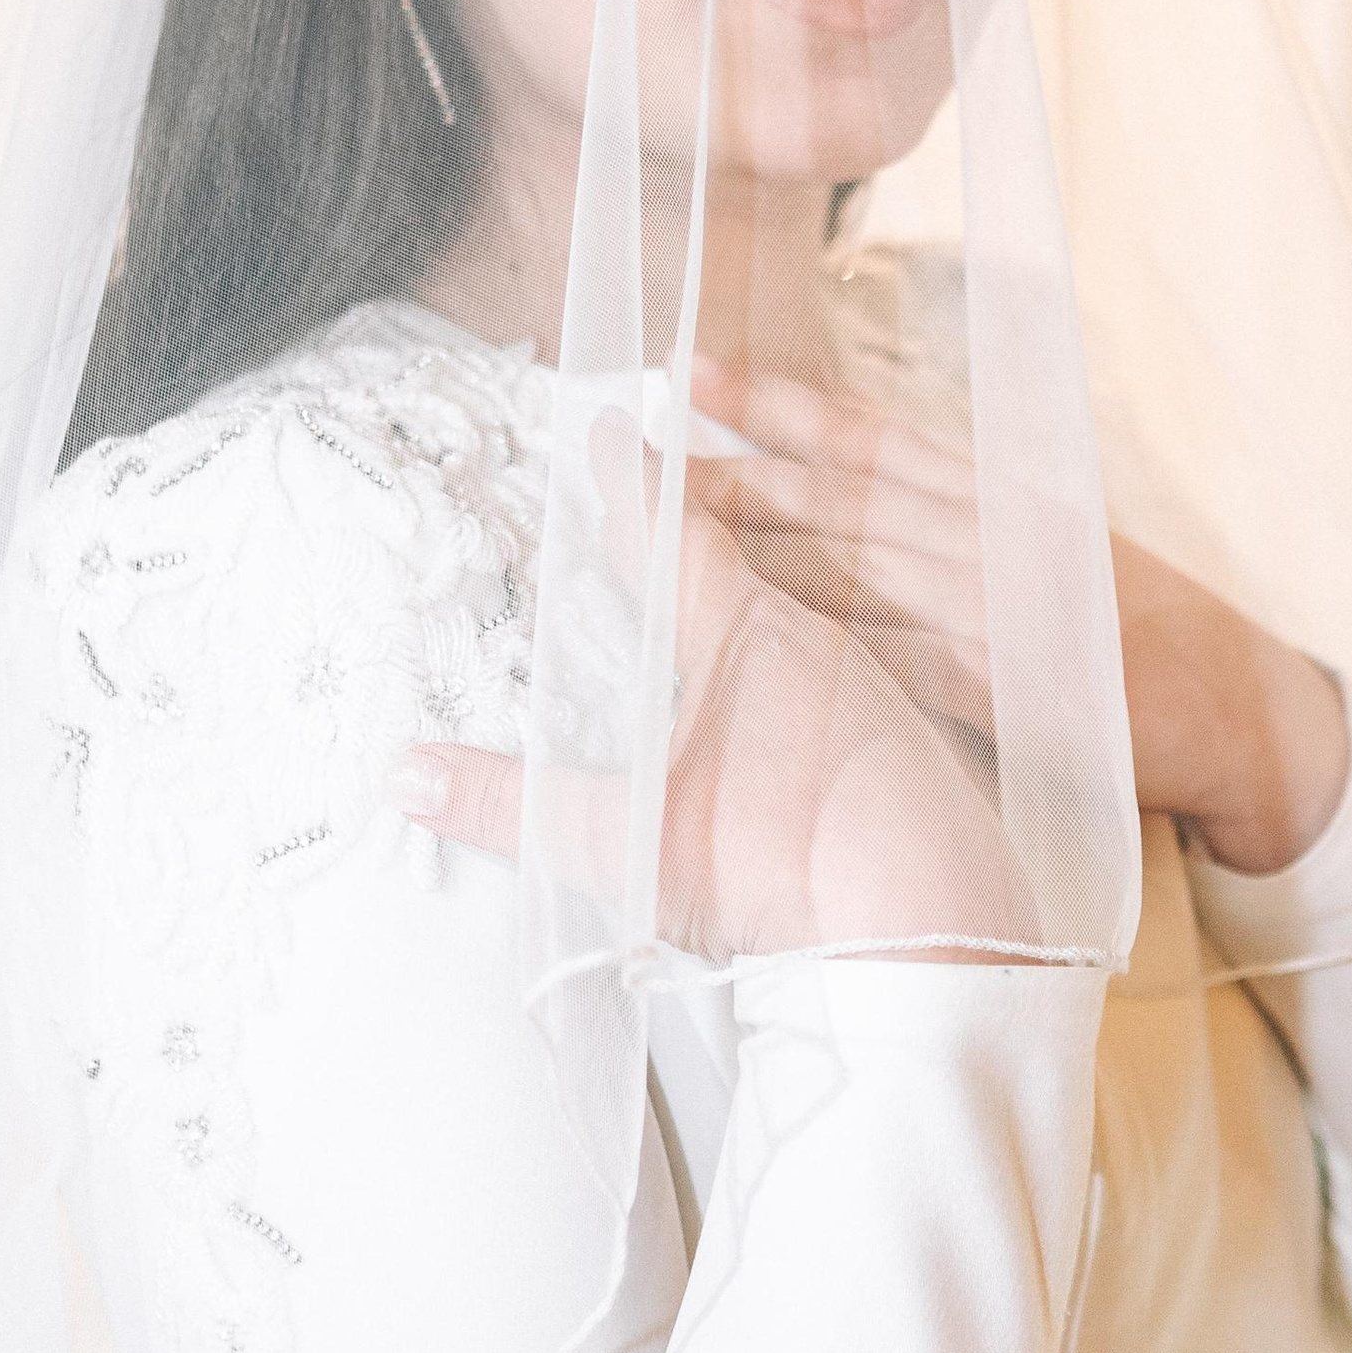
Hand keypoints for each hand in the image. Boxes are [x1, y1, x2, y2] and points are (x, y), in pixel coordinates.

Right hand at [393, 423, 1035, 959]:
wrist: (940, 920)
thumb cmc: (793, 865)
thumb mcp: (630, 841)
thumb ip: (517, 808)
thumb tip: (410, 775)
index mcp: (743, 633)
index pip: (672, 535)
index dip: (636, 485)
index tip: (615, 432)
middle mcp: (816, 641)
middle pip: (748, 551)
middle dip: (704, 512)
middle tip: (674, 474)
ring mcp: (875, 689)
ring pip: (816, 604)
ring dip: (774, 576)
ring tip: (741, 568)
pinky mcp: (917, 741)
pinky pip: (865, 665)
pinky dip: (828, 648)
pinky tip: (825, 681)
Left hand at [682, 355, 1351, 876]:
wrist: (1245, 711)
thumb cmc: (1129, 636)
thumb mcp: (1047, 552)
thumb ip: (953, 528)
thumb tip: (844, 509)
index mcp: (997, 495)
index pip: (869, 436)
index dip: (777, 401)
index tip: (691, 375)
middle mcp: (993, 536)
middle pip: (839, 498)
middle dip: (732, 478)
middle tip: (633, 462)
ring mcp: (1003, 608)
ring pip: (855, 571)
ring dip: (755, 558)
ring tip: (660, 544)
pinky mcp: (1011, 685)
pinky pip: (902, 663)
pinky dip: (829, 653)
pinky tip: (759, 650)